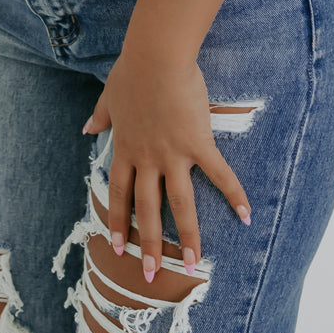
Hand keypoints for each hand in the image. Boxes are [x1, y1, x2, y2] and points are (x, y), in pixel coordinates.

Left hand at [83, 50, 250, 279]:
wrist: (156, 57)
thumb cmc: (132, 71)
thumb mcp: (109, 96)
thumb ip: (100, 117)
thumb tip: (86, 128)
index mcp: (126, 148)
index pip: (119, 194)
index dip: (118, 222)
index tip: (116, 248)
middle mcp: (148, 159)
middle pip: (147, 209)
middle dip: (149, 244)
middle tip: (151, 275)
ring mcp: (174, 154)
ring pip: (180, 204)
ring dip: (187, 236)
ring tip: (193, 264)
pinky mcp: (199, 144)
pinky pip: (219, 175)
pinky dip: (234, 195)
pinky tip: (247, 216)